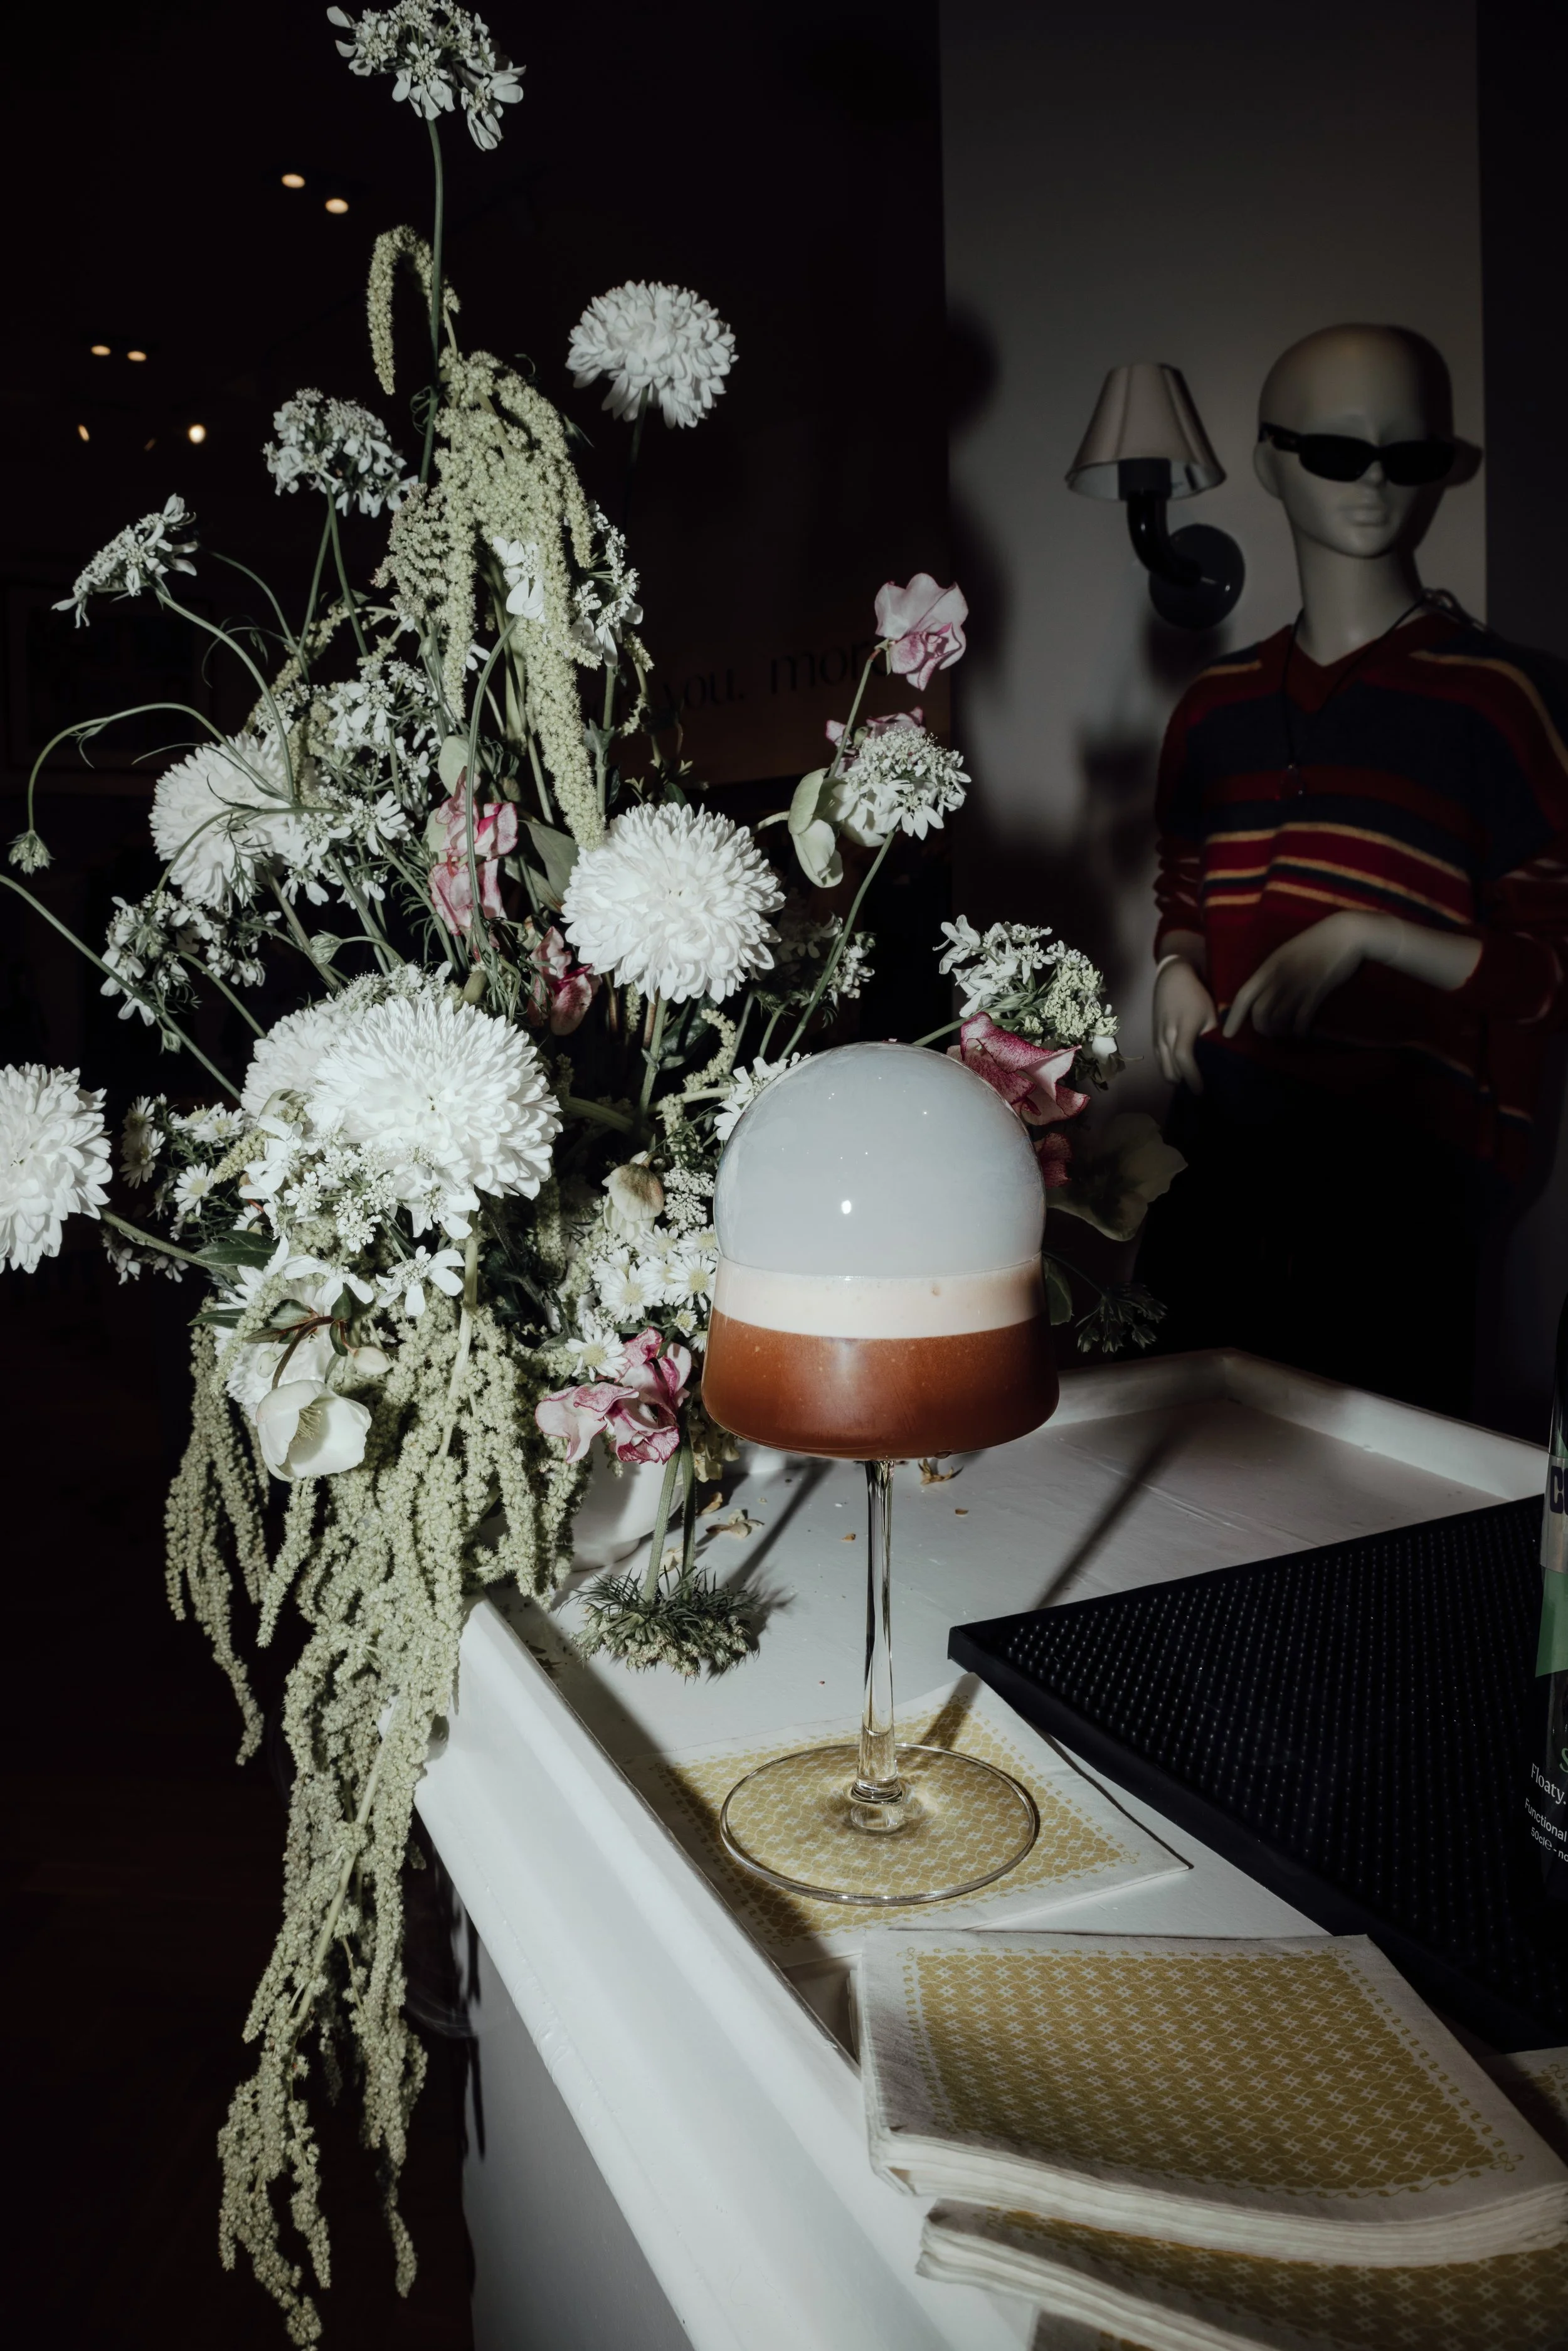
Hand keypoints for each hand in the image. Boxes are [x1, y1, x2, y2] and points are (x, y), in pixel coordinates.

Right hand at [1154, 954, 1218, 1091]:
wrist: (1172, 978)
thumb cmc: (1196, 994)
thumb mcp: (1211, 1012)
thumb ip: (1214, 1036)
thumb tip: (1221, 1058)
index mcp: (1184, 1026)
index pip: (1184, 1057)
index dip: (1192, 1076)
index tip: (1201, 1090)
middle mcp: (1167, 1034)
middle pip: (1171, 1069)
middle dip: (1185, 1082)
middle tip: (1200, 1089)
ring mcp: (1157, 1037)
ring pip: (1163, 1068)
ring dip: (1176, 1078)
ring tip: (1190, 1082)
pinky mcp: (1153, 1038)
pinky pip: (1159, 1061)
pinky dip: (1169, 1070)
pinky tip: (1180, 1073)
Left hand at [1222, 912, 1370, 1040]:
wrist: (1346, 933)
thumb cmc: (1316, 943)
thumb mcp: (1287, 954)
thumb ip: (1274, 973)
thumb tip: (1263, 995)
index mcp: (1269, 966)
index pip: (1243, 995)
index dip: (1234, 1017)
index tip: (1227, 1034)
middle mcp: (1280, 976)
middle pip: (1260, 1012)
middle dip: (1261, 1028)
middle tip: (1269, 1034)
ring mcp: (1299, 984)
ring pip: (1279, 1018)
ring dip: (1280, 1031)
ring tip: (1286, 1033)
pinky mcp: (1318, 991)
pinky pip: (1303, 1018)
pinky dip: (1301, 1031)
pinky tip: (1303, 1033)